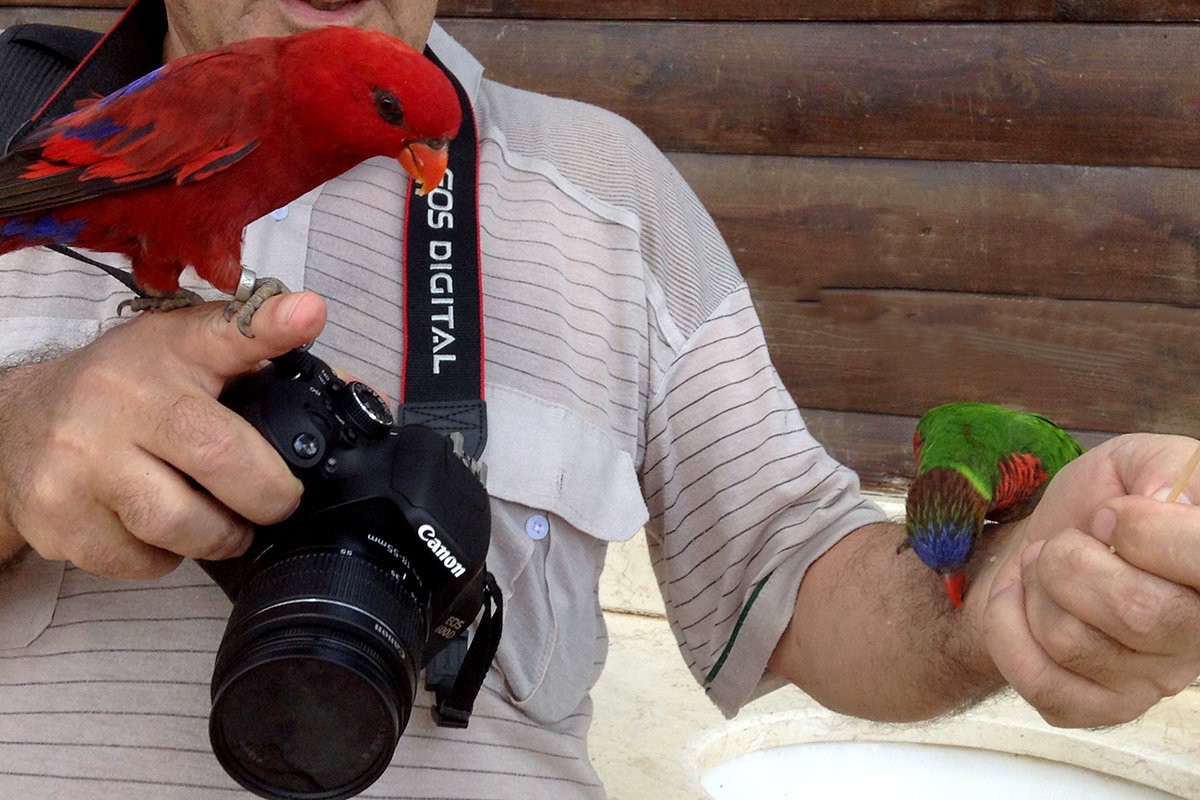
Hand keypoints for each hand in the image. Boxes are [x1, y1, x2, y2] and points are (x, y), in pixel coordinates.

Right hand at [0, 292, 326, 577]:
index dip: (272, 325)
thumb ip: (269, 366)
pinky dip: (167, 557)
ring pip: (182, 524)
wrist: (16, 426)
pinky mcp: (60, 517)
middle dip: (268, 493)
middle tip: (276, 500)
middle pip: (220, 455)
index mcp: (169, 352)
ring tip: (222, 520)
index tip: (308, 315)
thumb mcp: (188, 356)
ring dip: (221, 535)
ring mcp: (83, 461)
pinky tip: (159, 528)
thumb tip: (362, 395)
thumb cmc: (124, 391)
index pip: (225, 331)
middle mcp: (121, 399)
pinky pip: (143, 560)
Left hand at [970, 433, 1199, 726]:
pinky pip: (1039, 680)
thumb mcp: (1135, 463)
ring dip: (1036, 589)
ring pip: (1072, 642)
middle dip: (1071, 560)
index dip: (1140, 529)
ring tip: (1044, 570)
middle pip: (1135, 612)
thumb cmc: (1099, 504)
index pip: (1199, 559)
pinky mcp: (1100, 708)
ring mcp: (1153, 681)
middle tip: (1066, 544)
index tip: (1110, 516)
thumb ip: (1166, 470)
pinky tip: (1021, 603)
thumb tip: (1174, 506)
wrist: (1044, 545)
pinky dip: (1006, 627)